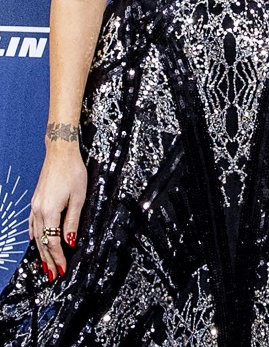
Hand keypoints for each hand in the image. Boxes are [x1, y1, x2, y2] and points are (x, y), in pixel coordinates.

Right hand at [29, 148, 86, 281]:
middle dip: (48, 259)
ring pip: (36, 234)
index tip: (63, 268)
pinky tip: (34, 241)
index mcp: (50, 211)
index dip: (58, 256)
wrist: (60, 152)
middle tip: (53, 274)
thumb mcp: (79, 197)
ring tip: (45, 265)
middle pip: (42, 241)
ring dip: (41, 251)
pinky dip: (34, 235)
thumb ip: (73, 221)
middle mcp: (38, 210)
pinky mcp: (36, 200)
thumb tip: (70, 242)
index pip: (52, 241)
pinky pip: (32, 223)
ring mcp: (35, 205)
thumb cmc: (73, 171)